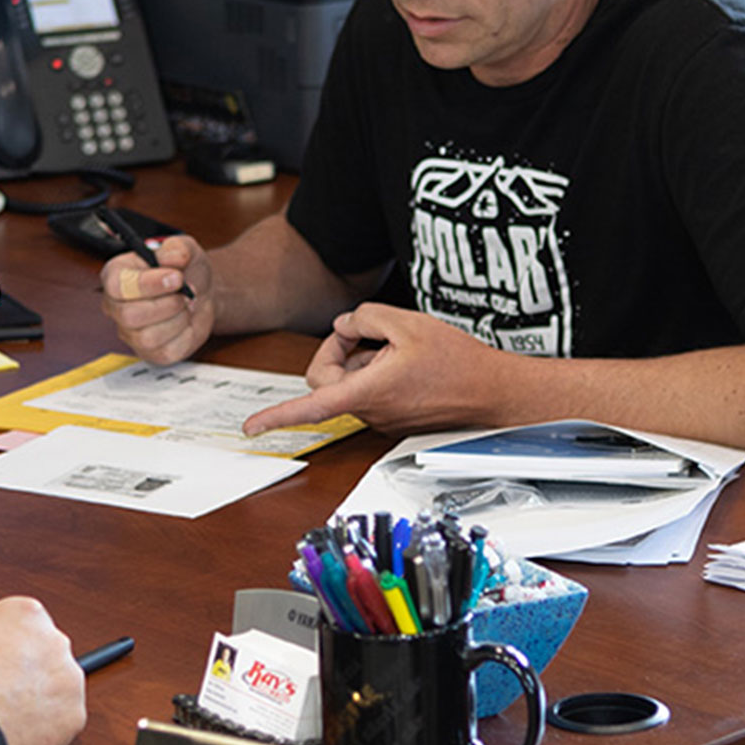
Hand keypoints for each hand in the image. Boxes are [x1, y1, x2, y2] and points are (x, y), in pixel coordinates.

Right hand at [0, 596, 84, 744]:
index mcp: (26, 613)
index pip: (27, 627)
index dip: (10, 647)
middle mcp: (56, 641)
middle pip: (47, 655)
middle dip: (29, 672)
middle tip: (2, 691)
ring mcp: (69, 680)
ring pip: (59, 690)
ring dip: (40, 700)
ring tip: (8, 715)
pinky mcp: (74, 716)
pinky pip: (62, 722)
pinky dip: (46, 730)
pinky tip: (18, 733)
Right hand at [99, 233, 212, 365]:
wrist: (200, 292)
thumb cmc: (184, 270)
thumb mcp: (184, 249)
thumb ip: (177, 248)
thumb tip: (173, 258)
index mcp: (116, 277)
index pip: (119, 286)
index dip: (149, 284)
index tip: (176, 277)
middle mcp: (117, 307)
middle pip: (129, 316)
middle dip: (167, 304)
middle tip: (185, 293)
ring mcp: (131, 333)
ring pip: (147, 337)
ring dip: (177, 319)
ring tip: (186, 305)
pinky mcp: (150, 352)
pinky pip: (165, 351)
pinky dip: (184, 336)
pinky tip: (185, 322)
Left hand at [243, 302, 499, 436]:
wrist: (494, 393)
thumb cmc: (459, 362)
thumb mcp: (408, 322)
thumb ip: (365, 317)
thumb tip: (344, 324)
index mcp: (367, 392)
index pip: (311, 406)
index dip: (276, 416)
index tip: (250, 428)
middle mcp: (369, 411)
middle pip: (326, 379)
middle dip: (336, 351)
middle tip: (364, 331)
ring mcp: (380, 418)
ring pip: (347, 384)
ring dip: (360, 360)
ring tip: (397, 347)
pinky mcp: (392, 417)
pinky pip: (367, 391)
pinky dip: (375, 371)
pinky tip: (405, 361)